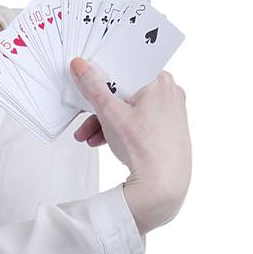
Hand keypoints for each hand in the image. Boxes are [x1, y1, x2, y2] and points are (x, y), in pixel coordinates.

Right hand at [69, 59, 191, 234]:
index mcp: (160, 80)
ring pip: (131, 109)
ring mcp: (171, 112)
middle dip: (100, 108)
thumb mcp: (110, 113)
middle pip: (125, 91)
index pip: (126, 68)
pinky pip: (140, 121)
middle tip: (83, 118)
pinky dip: (122, 129)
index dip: (103, 75)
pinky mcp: (168, 129)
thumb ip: (92, 87)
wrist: (163, 187)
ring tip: (88, 138)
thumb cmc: (145, 149)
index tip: (88, 83)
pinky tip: (105, 142)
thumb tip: (81, 66)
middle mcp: (170, 93)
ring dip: (106, 122)